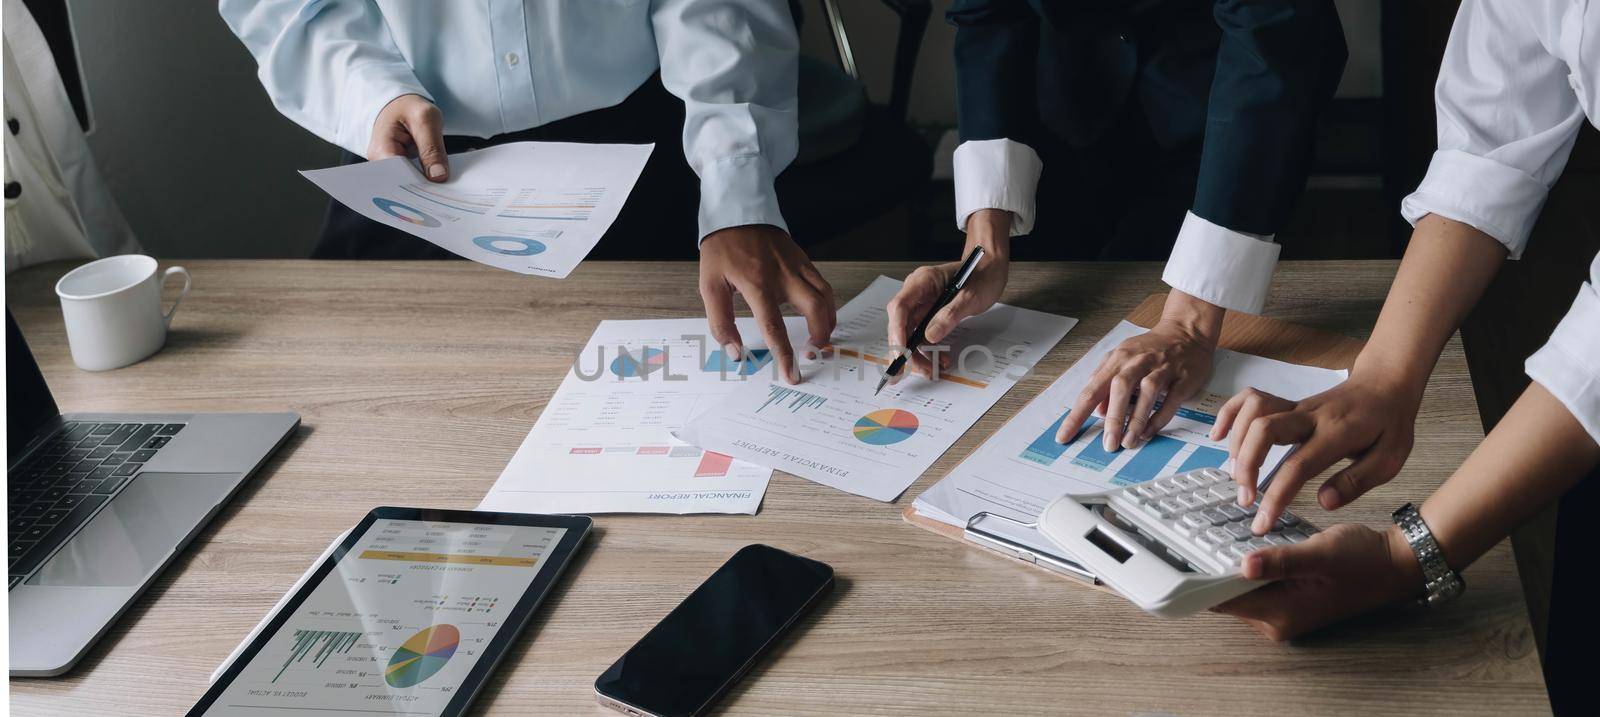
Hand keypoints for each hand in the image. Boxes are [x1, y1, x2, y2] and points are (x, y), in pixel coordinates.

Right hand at [369, 94, 447, 181]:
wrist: (400, 104)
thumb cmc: (409, 107)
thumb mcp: (426, 119)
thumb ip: (432, 147)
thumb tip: (438, 176)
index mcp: (381, 149)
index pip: (396, 177)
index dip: (416, 184)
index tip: (435, 189)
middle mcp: (380, 163)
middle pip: (402, 184)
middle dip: (422, 187)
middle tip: (443, 189)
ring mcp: (388, 168)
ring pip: (408, 184)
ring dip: (425, 184)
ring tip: (442, 185)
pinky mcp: (399, 169)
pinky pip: (413, 179)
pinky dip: (425, 179)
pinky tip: (437, 179)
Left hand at [699, 225, 834, 383]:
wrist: (737, 213)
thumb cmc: (722, 250)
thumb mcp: (709, 285)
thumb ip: (720, 321)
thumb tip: (734, 351)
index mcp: (757, 284)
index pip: (775, 327)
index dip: (785, 354)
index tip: (792, 374)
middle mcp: (782, 275)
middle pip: (815, 310)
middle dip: (819, 336)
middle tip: (812, 353)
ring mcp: (797, 266)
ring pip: (826, 297)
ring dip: (828, 321)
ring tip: (820, 337)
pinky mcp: (804, 259)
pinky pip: (822, 284)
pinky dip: (826, 303)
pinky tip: (819, 313)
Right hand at [885, 211, 1009, 379]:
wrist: (991, 267)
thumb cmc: (982, 275)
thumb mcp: (971, 297)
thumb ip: (950, 315)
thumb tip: (931, 337)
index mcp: (922, 281)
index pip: (899, 307)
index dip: (896, 332)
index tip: (901, 353)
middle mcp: (917, 293)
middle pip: (900, 324)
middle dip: (903, 350)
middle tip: (905, 373)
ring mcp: (922, 304)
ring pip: (910, 334)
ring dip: (918, 354)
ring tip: (932, 370)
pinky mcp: (929, 314)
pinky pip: (923, 335)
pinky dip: (929, 350)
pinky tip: (940, 360)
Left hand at [1055, 291, 1220, 449]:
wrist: (1186, 331)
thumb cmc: (1149, 350)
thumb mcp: (1120, 359)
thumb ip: (1104, 381)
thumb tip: (1094, 409)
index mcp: (1118, 359)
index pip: (1091, 390)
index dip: (1077, 415)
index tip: (1065, 436)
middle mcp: (1138, 362)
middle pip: (1120, 388)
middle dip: (1113, 418)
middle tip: (1108, 444)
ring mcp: (1162, 368)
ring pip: (1147, 393)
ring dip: (1137, 419)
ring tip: (1128, 442)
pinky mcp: (1183, 377)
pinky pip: (1171, 399)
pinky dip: (1159, 417)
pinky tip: (1149, 432)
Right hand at [1212, 378, 1419, 534]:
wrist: (1385, 384)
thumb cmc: (1388, 425)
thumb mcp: (1390, 459)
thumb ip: (1357, 481)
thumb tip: (1323, 502)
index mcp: (1338, 434)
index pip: (1298, 465)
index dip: (1276, 496)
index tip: (1262, 523)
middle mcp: (1311, 416)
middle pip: (1264, 430)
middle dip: (1246, 466)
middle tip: (1244, 499)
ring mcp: (1295, 406)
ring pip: (1253, 412)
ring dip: (1236, 444)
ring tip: (1236, 475)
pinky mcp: (1286, 403)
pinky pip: (1248, 398)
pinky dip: (1228, 414)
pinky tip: (1218, 437)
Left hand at [1214, 524, 1421, 640]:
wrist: (1395, 564)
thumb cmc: (1363, 560)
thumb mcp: (1319, 554)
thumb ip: (1280, 561)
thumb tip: (1243, 566)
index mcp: (1279, 614)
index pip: (1223, 602)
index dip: (1199, 580)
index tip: (1180, 553)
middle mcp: (1276, 619)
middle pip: (1226, 594)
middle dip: (1213, 565)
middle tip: (1200, 530)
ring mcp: (1281, 610)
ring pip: (1240, 585)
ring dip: (1231, 561)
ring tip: (1218, 530)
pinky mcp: (1286, 597)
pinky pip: (1256, 581)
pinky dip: (1250, 561)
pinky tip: (1246, 537)